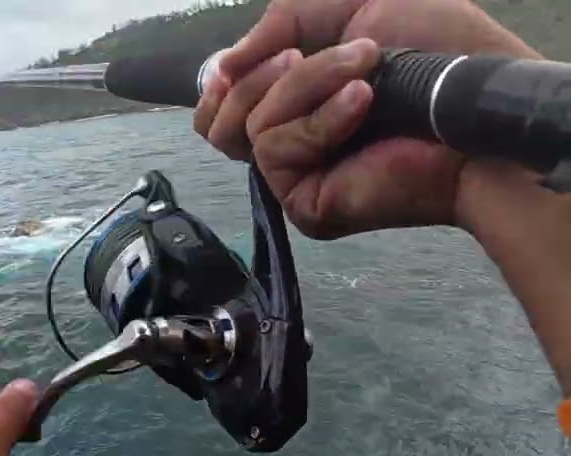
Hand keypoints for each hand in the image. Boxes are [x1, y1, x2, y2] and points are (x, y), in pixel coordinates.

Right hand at [197, 0, 539, 161]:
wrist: (474, 99)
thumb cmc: (435, 49)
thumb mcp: (347, 5)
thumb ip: (279, 22)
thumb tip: (222, 66)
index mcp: (295, 101)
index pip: (220, 108)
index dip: (220, 83)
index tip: (233, 64)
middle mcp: (290, 142)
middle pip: (216, 124)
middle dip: (256, 78)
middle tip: (301, 54)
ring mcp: (297, 176)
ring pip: (248, 129)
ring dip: (304, 85)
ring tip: (362, 71)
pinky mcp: (307, 201)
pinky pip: (274, 152)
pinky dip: (319, 119)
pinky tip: (363, 102)